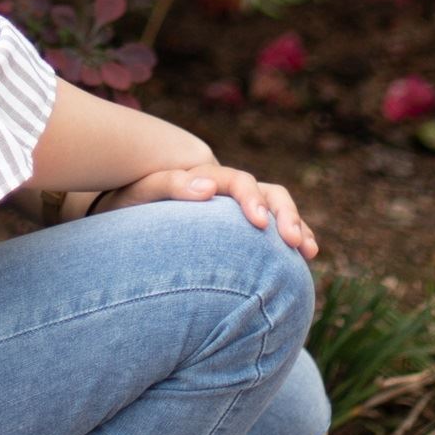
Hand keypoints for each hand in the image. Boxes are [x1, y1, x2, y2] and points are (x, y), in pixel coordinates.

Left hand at [96, 164, 317, 257]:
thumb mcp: (141, 191)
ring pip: (278, 209)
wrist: (127, 215)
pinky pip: (275, 230)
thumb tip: (207, 188)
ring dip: (296, 225)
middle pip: (268, 192)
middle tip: (293, 241)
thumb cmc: (131, 203)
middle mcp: (228, 190)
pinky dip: (294, 237)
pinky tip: (306, 257)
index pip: (238, 181)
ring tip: (308, 250)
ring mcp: (237, 209)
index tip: (260, 224)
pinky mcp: (242, 229)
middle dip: (285, 214)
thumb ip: (170, 184)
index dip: (252, 199)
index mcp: (207, 177)